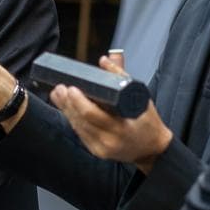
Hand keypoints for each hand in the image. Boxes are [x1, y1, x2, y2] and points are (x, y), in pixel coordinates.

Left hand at [49, 51, 171, 171]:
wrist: (152, 149)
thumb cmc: (147, 120)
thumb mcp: (139, 97)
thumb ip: (121, 76)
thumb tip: (105, 59)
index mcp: (123, 126)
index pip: (94, 114)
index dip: (79, 101)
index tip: (71, 88)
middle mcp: (111, 139)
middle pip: (82, 120)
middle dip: (68, 103)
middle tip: (60, 88)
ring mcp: (103, 148)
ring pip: (78, 127)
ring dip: (66, 110)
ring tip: (58, 94)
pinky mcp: (97, 151)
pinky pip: (81, 133)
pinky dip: (73, 119)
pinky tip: (66, 108)